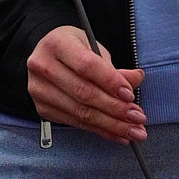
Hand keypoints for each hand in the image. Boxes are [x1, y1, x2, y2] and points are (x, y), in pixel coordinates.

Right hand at [26, 24, 146, 141]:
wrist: (47, 56)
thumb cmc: (74, 49)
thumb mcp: (94, 48)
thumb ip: (113, 68)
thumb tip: (136, 80)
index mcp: (57, 44)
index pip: (86, 66)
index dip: (110, 82)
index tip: (130, 95)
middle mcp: (42, 66)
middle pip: (83, 93)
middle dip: (115, 109)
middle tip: (138, 118)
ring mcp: (40, 90)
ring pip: (80, 112)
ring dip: (111, 125)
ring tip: (134, 131)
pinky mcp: (42, 108)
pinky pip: (76, 123)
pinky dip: (100, 130)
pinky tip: (118, 134)